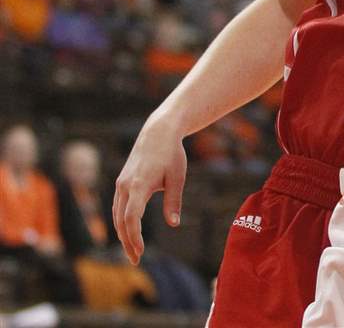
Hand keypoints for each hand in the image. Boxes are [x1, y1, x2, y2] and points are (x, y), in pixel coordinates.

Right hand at [112, 114, 187, 264]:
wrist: (158, 132)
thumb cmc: (172, 154)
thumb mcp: (177, 176)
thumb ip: (173, 201)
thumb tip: (173, 224)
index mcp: (139, 185)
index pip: (131, 218)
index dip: (134, 237)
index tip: (140, 252)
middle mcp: (125, 186)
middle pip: (121, 221)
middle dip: (127, 242)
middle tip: (136, 260)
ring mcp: (121, 184)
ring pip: (117, 216)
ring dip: (123, 235)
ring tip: (133, 251)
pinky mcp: (121, 182)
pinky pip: (118, 207)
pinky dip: (121, 222)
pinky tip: (128, 232)